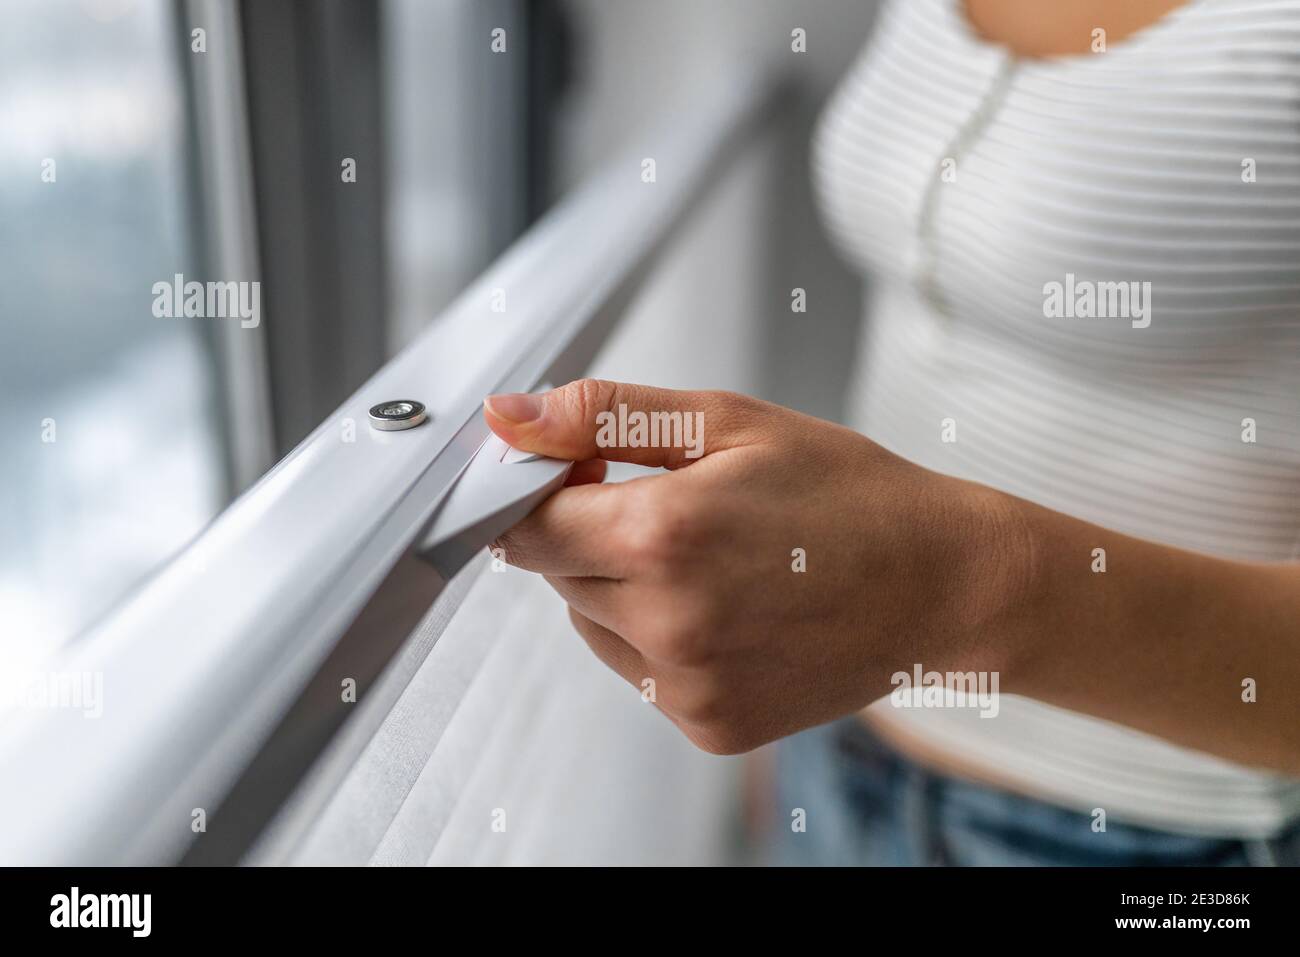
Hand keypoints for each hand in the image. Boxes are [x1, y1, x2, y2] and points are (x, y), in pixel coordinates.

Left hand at [483, 379, 1028, 753]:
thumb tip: (508, 418)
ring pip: (592, 624)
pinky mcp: (708, 725)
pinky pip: (637, 671)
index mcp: (664, 536)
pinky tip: (727, 606)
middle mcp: (667, 625)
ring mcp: (688, 687)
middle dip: (590, 533)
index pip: (526, 526)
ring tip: (710, 558)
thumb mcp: (729, 421)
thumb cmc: (847, 492)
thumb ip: (606, 416)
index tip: (582, 469)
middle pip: (556, 575)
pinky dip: (658, 635)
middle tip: (673, 503)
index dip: (542, 489)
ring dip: (620, 587)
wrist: (943, 583)